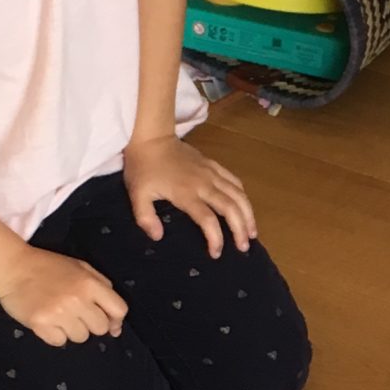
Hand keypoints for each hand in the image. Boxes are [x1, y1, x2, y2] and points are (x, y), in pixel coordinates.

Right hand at [0, 247, 126, 347]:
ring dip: (72, 330)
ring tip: (59, 315)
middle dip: (91, 324)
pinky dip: (55, 335)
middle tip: (75, 313)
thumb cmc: (48, 267)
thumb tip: (116, 322)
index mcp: (90, 283)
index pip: (119, 310)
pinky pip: (59, 342)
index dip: (115, 319)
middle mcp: (77, 299)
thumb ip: (102, 287)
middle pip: (100, 328)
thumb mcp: (81, 267)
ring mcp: (59, 313)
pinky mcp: (41, 324)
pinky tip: (47, 321)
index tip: (108, 323)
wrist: (13, 267)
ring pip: (81, 337)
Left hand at [125, 135, 255, 257]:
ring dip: (248, 214)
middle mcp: (204, 184)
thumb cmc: (143, 167)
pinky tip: (245, 208)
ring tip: (252, 232)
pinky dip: (243, 196)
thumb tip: (158, 237)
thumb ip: (145, 217)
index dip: (215, 238)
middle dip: (240, 229)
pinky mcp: (214, 165)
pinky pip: (235, 181)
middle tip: (244, 247)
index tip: (216, 253)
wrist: (151, 137)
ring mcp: (211, 173)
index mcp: (186, 193)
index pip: (208, 219)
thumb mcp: (137, 194)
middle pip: (230, 208)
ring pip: (238, 194)